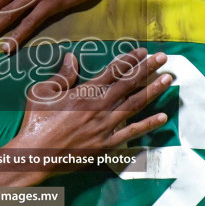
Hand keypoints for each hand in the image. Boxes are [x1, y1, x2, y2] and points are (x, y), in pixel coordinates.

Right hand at [10, 49, 171, 169]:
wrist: (36, 154)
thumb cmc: (36, 122)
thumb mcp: (42, 92)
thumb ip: (61, 75)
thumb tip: (72, 57)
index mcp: (85, 92)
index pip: (113, 71)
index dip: (130, 59)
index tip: (143, 51)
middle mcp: (100, 106)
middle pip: (129, 83)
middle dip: (147, 69)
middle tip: (163, 58)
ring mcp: (106, 126)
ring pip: (135, 104)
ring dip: (153, 90)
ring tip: (168, 79)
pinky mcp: (107, 144)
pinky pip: (132, 132)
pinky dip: (148, 124)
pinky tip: (162, 117)